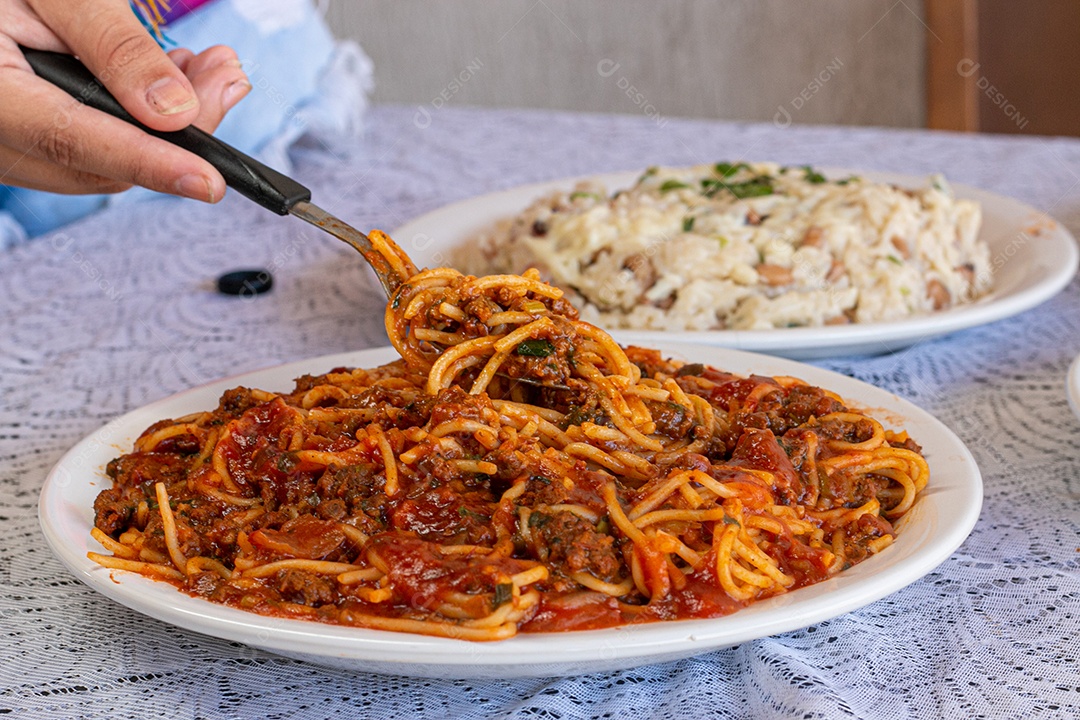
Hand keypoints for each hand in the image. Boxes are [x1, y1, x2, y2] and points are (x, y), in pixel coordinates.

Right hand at [0, 0, 250, 200]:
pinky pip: (92, 152)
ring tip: (208, 70)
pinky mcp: (29, 145)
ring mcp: (10, 148)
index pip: (70, 140)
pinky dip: (141, 126)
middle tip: (226, 79)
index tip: (208, 181)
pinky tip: (173, 83)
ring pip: (104, 164)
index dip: (148, 163)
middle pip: (100, 166)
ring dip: (168, 128)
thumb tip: (175, 110)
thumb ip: (111, 46)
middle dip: (179, 133)